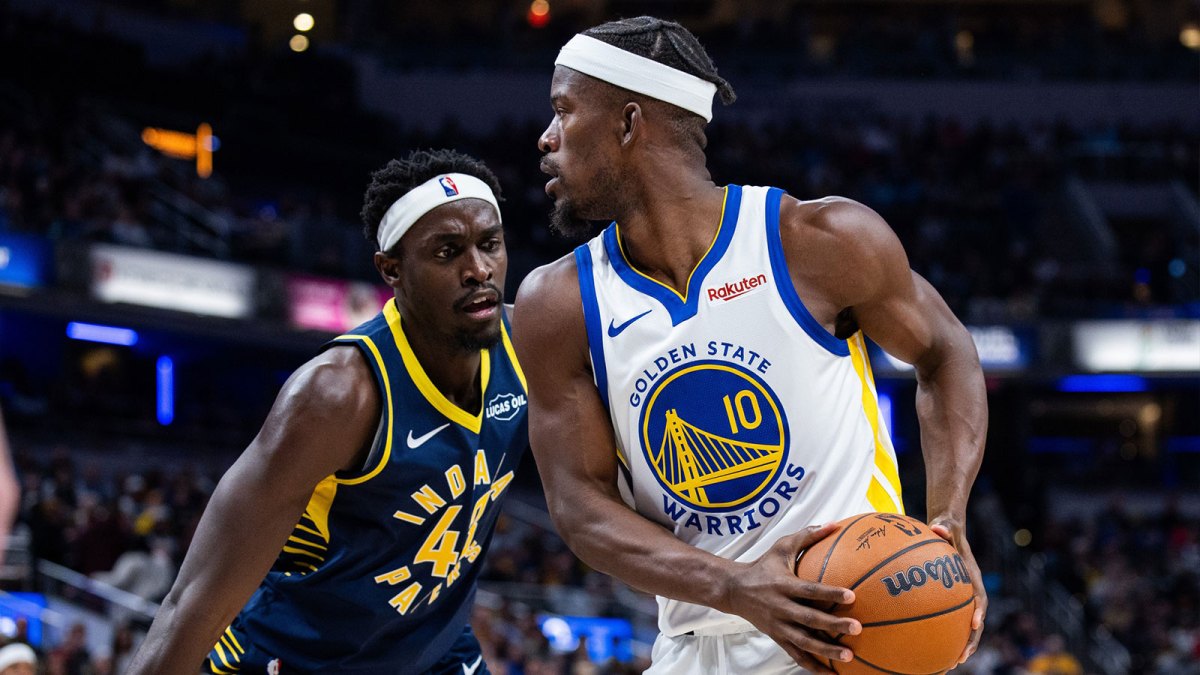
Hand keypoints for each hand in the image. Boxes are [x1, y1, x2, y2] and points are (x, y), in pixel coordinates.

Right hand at [721, 523, 861, 673]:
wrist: (733, 590)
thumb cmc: (763, 566)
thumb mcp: (782, 547)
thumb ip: (808, 536)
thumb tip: (835, 524)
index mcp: (783, 585)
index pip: (809, 590)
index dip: (829, 593)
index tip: (851, 596)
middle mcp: (781, 607)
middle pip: (809, 619)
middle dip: (833, 625)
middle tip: (857, 628)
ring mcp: (778, 625)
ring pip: (804, 642)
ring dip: (826, 651)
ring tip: (849, 657)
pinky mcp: (777, 637)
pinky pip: (796, 655)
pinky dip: (812, 666)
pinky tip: (831, 674)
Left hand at [929, 518, 986, 666]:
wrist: (947, 529)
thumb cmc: (946, 528)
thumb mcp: (946, 526)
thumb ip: (944, 528)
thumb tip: (938, 528)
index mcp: (971, 576)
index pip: (979, 596)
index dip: (978, 611)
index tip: (974, 624)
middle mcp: (970, 590)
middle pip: (976, 619)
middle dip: (971, 640)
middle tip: (961, 657)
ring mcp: (962, 596)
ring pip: (965, 626)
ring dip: (960, 646)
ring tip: (949, 665)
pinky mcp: (951, 599)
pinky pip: (950, 620)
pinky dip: (945, 636)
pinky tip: (930, 650)